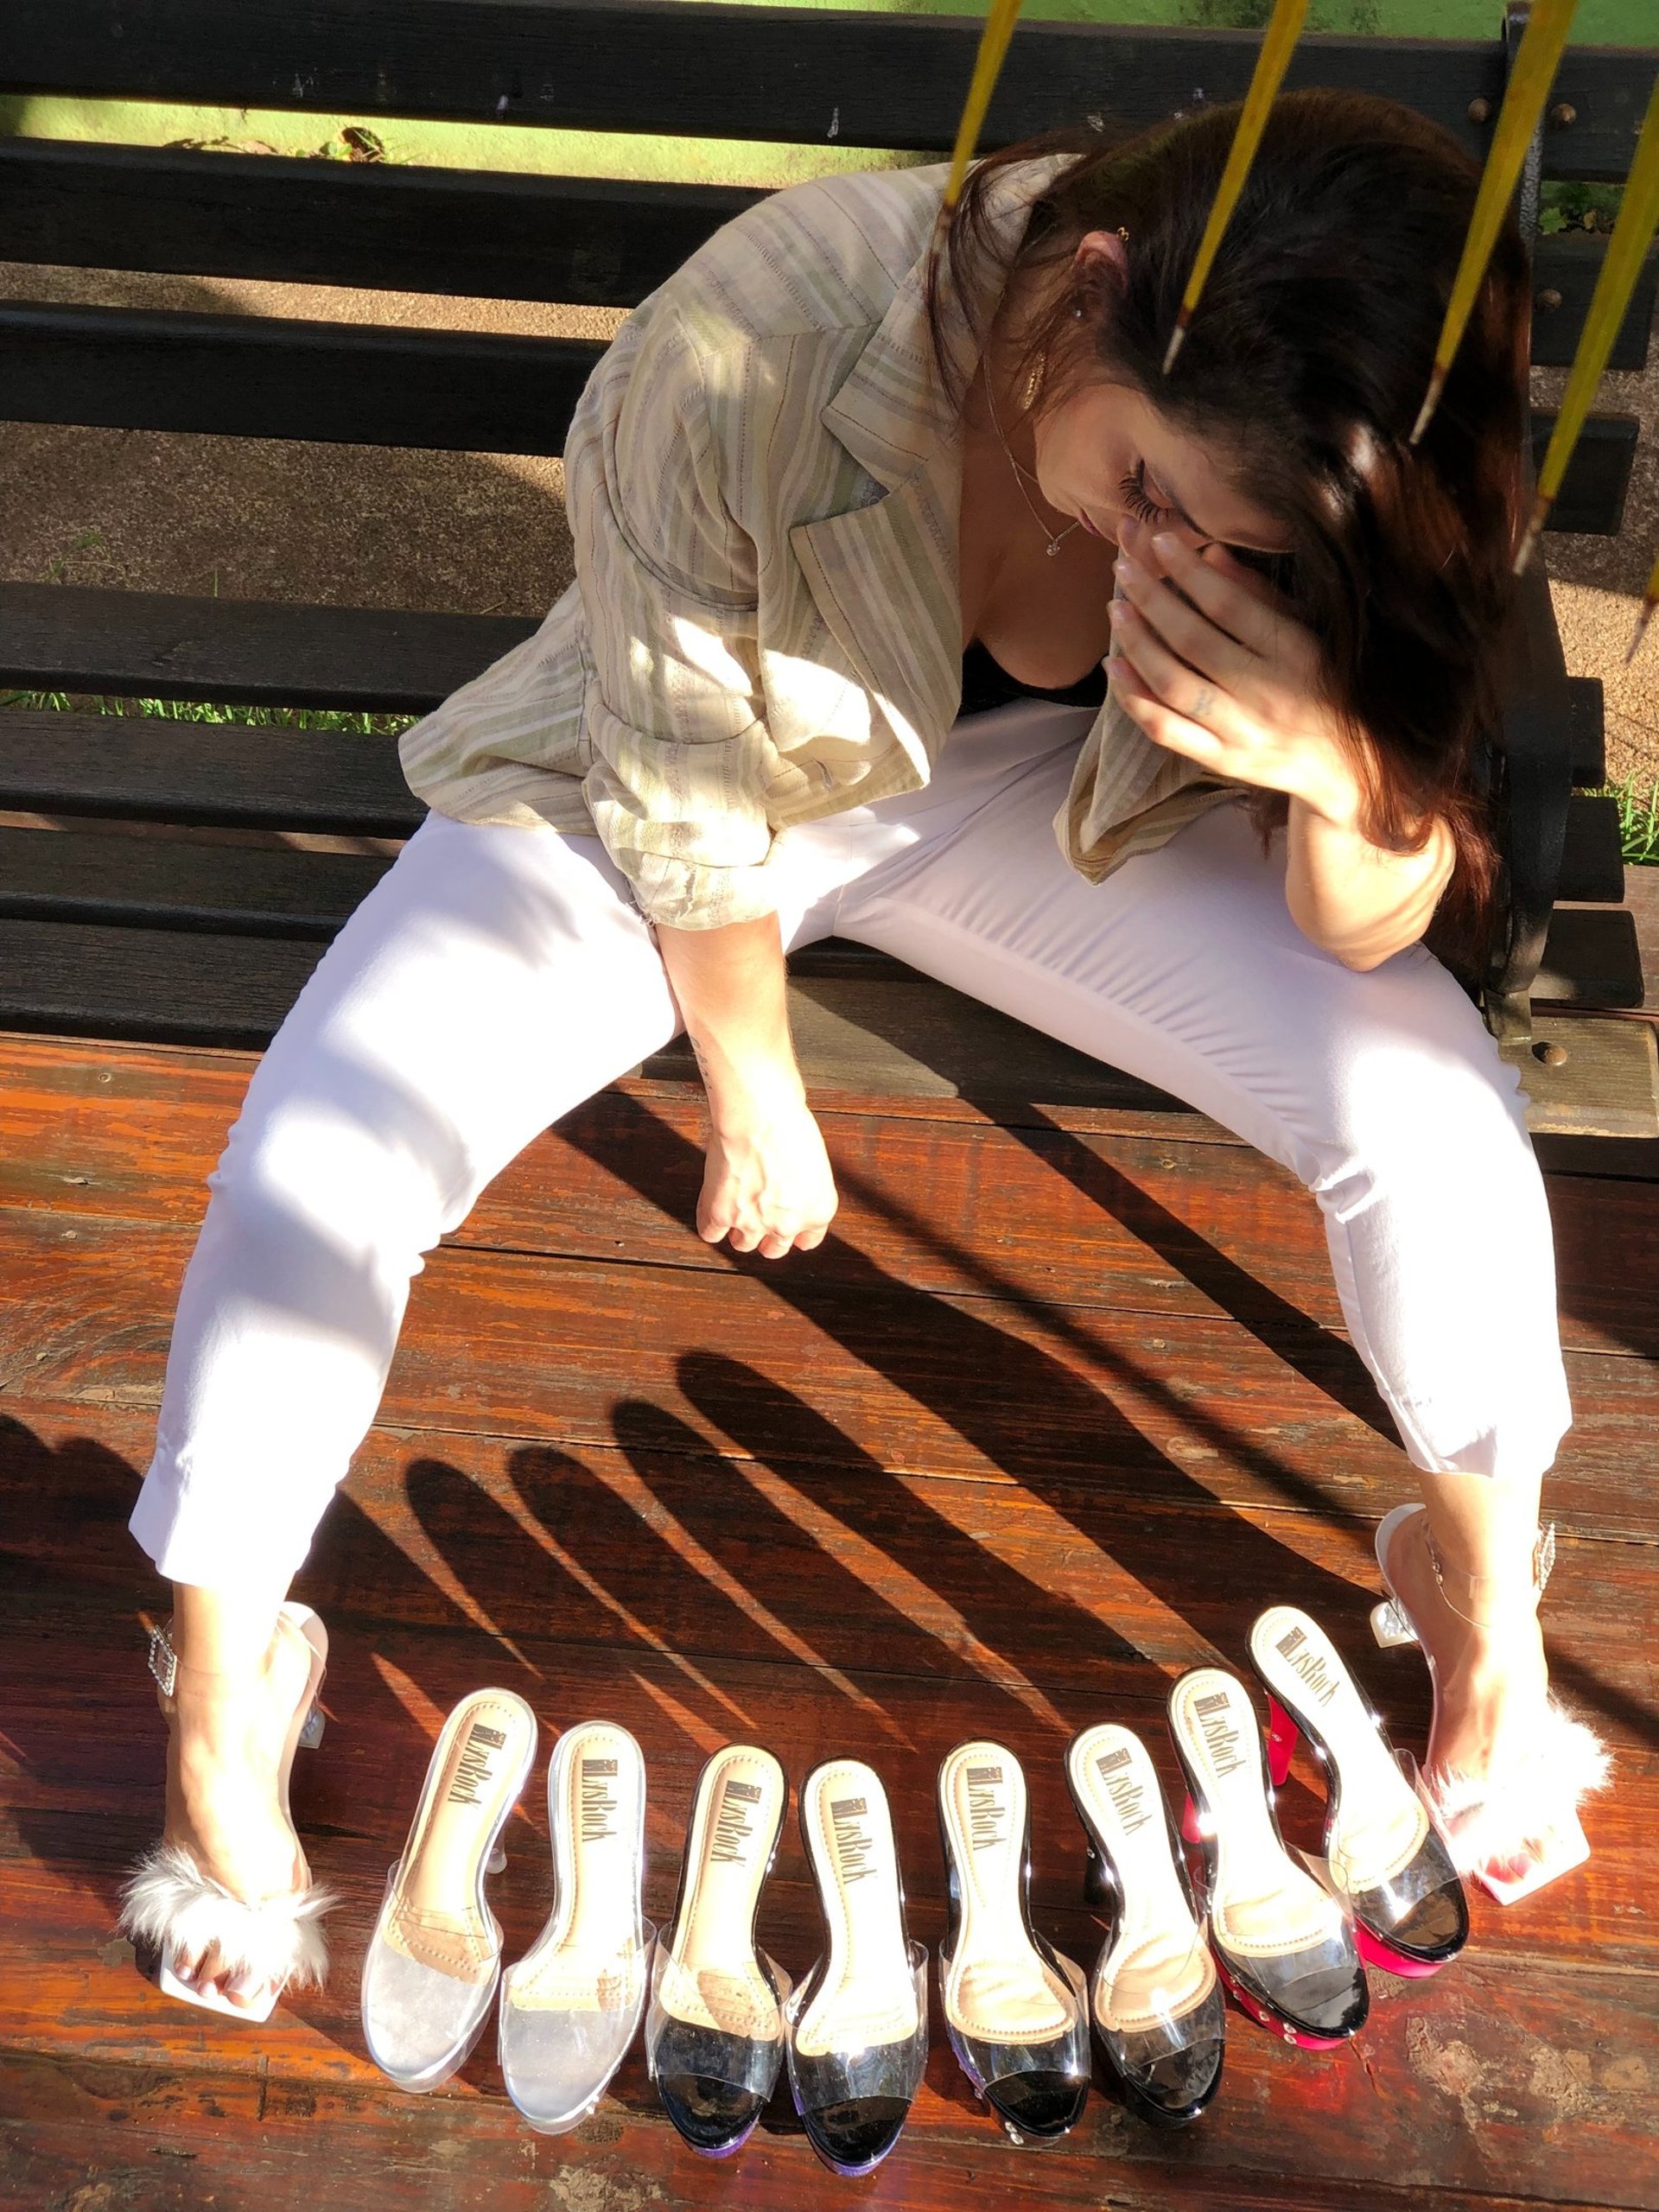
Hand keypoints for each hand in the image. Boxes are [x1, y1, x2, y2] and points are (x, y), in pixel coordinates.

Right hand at [697, 1085, 838, 1258]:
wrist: (758, 1114)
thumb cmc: (788, 1124)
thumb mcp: (814, 1162)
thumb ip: (804, 1187)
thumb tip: (788, 1190)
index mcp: (819, 1210)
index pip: (808, 1240)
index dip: (794, 1233)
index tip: (786, 1226)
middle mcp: (788, 1224)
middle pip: (773, 1249)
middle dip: (764, 1235)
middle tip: (756, 1215)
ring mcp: (754, 1224)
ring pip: (742, 1244)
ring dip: (737, 1229)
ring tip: (734, 1207)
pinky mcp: (722, 1215)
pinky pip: (710, 1233)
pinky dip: (709, 1222)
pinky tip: (712, 1207)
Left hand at [1106, 515, 1365, 828]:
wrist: (1347, 763)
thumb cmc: (1325, 683)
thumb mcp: (1309, 632)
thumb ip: (1261, 594)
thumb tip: (1212, 553)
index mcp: (1297, 653)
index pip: (1229, 605)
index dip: (1188, 570)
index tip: (1160, 541)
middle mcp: (1269, 694)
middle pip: (1193, 641)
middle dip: (1151, 599)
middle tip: (1124, 568)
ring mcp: (1242, 732)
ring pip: (1173, 685)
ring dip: (1137, 643)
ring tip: (1117, 608)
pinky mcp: (1222, 761)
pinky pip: (1165, 729)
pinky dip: (1133, 697)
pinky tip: (1115, 666)